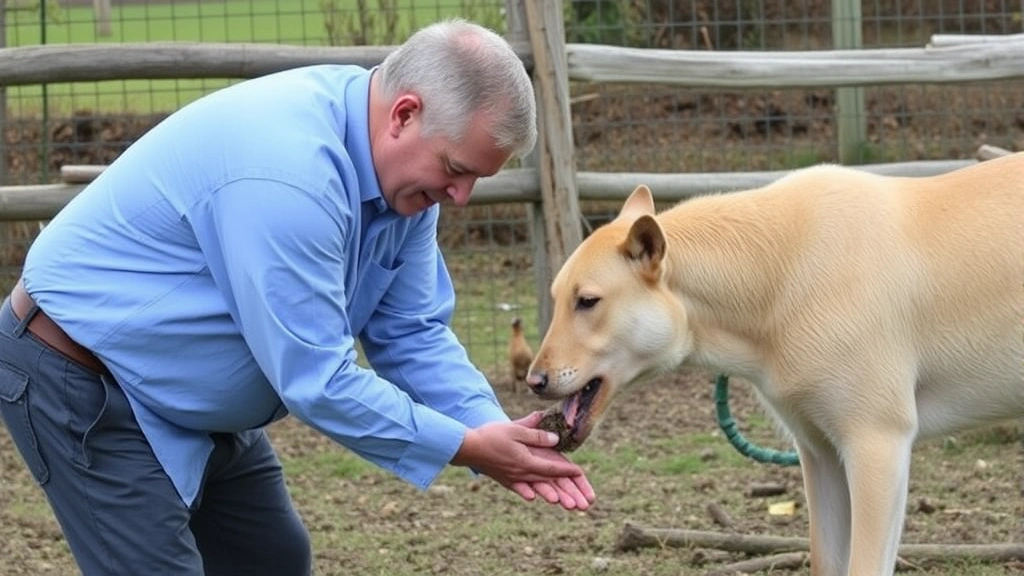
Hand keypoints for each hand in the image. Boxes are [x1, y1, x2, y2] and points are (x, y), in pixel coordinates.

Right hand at [451, 413, 595, 510]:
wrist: (467, 448)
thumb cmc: (491, 435)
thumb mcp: (516, 430)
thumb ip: (536, 435)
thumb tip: (555, 440)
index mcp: (527, 462)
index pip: (553, 468)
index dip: (568, 471)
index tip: (581, 473)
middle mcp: (522, 473)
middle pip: (548, 483)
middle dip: (565, 492)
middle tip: (579, 502)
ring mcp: (512, 478)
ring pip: (535, 487)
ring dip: (550, 495)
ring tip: (561, 503)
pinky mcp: (502, 478)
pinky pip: (518, 487)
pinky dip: (527, 491)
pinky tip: (531, 497)